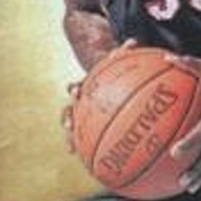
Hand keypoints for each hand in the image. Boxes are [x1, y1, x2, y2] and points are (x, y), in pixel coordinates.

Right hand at [60, 38, 137, 152]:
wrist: (106, 74)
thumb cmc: (117, 70)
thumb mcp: (118, 61)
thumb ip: (122, 53)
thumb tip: (132, 41)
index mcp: (86, 85)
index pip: (76, 86)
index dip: (74, 89)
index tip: (74, 93)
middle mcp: (82, 99)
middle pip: (70, 110)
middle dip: (68, 118)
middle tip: (69, 126)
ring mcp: (85, 111)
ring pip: (75, 125)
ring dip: (72, 136)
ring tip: (71, 148)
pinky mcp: (90, 123)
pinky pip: (90, 137)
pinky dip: (90, 147)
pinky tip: (93, 159)